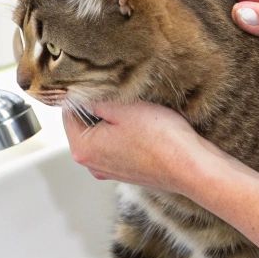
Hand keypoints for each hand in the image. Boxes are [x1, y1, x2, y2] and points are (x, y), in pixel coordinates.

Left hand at [61, 99, 221, 194]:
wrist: (190, 167)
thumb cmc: (159, 139)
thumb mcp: (123, 108)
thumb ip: (95, 101)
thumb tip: (81, 96)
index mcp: (83, 149)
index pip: (68, 114)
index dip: (82, 95)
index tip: (98, 84)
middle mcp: (92, 164)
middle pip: (84, 126)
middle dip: (98, 109)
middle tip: (119, 95)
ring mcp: (109, 171)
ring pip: (102, 136)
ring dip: (113, 121)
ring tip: (134, 110)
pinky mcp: (127, 172)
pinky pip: (118, 147)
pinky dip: (125, 135)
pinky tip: (143, 127)